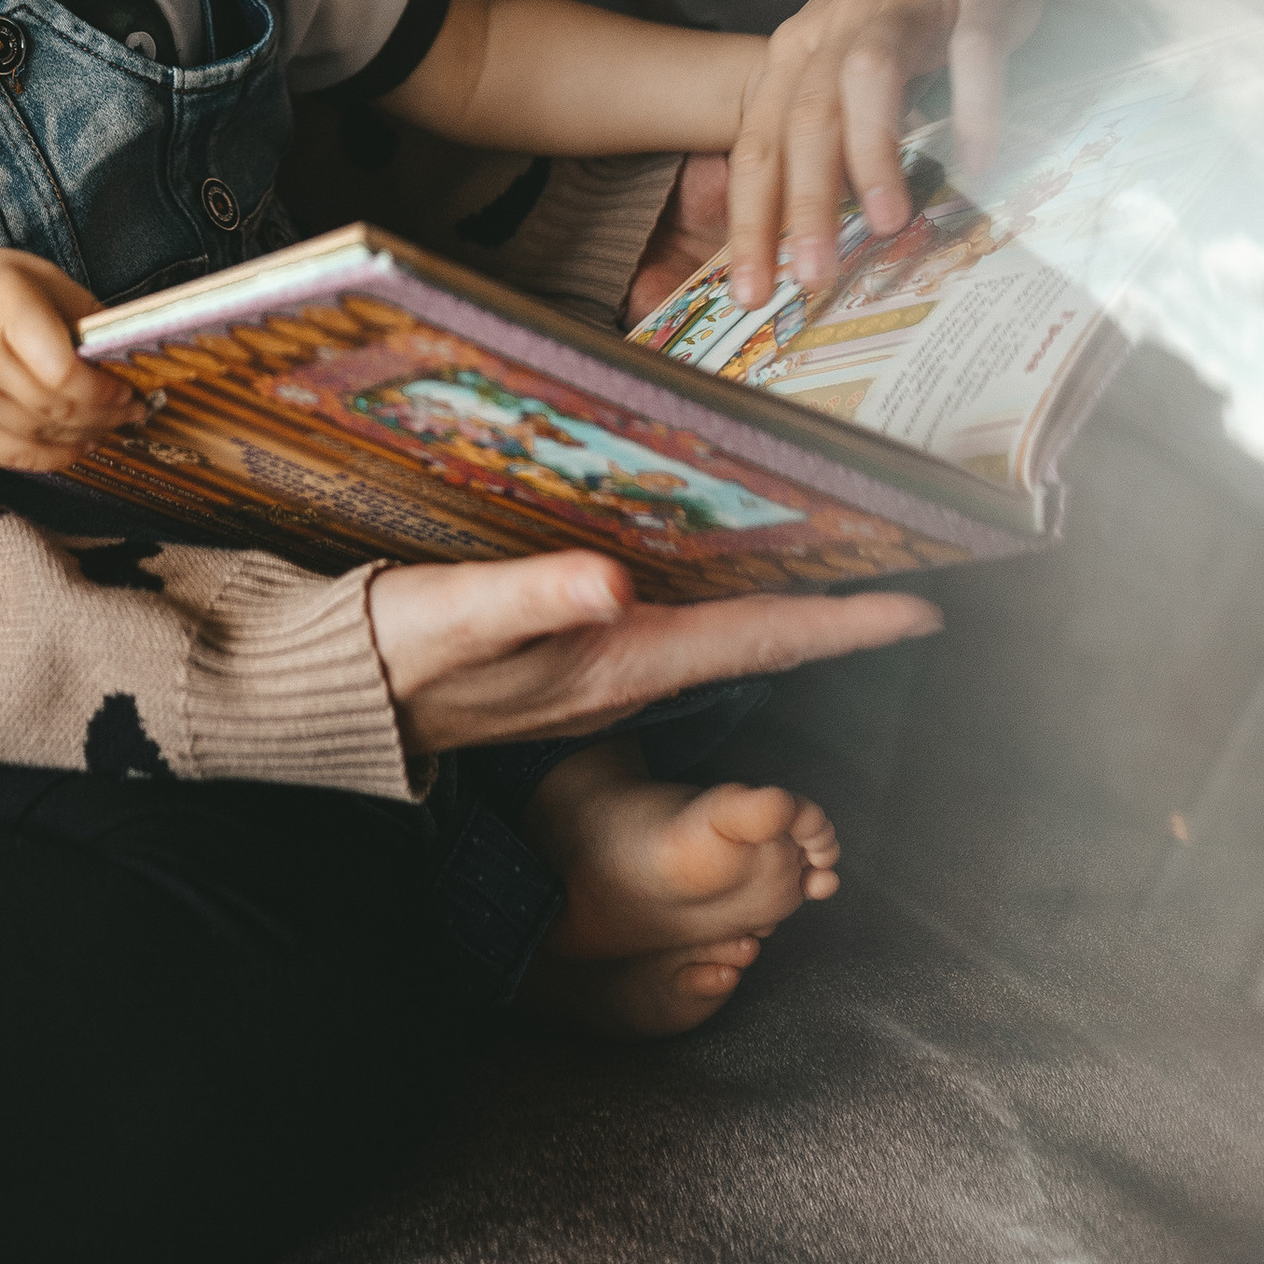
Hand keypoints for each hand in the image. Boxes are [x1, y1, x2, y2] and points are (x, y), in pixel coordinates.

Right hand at [0, 249, 138, 473]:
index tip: (129, 389)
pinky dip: (54, 457)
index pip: (62, 371)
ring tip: (111, 425)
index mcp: (1, 309)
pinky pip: (14, 455)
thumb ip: (86, 317)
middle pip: (55, 407)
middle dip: (104, 416)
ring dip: (85, 436)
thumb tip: (133, 356)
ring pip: (39, 435)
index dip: (103, 390)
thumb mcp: (43, 277)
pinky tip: (80, 445)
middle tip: (133, 412)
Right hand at [363, 547, 939, 758]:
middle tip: (916, 581)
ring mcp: (607, 672)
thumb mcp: (457, 618)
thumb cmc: (395, 653)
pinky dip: (729, 600)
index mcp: (621, 660)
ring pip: (727, 636)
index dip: (843, 624)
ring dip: (790, 606)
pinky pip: (683, 631)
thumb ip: (535, 599)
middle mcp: (630, 672)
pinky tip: (735, 568)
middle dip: (839, 613)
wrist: (339, 700)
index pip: (759, 638)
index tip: (924, 610)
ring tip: (849, 564)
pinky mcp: (579, 661)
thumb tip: (614, 584)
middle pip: (762, 639)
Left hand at [658, 0, 1060, 315]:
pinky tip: (978, 160)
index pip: (759, 147)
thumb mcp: (840, 69)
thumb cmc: (896, 11)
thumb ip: (821, 142)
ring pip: (869, 81)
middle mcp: (837, 29)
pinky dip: (974, 106)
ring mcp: (906, 7)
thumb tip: (804, 238)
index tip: (748, 293)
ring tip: (883, 224)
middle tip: (808, 277)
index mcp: (797, 56)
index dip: (751, 222)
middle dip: (803, 205)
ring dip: (873, 152)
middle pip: (805, 121)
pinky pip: (971, 55)